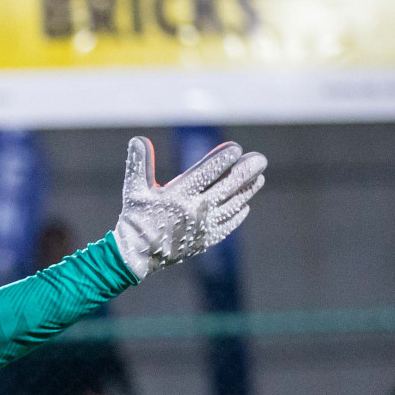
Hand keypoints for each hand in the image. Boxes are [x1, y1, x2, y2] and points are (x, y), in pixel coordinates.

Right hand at [113, 137, 265, 278]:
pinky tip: (244, 205)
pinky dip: (239, 213)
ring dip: (249, 189)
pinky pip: (229, 223)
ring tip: (259, 178)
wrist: (137, 255)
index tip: (235, 149)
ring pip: (235, 203)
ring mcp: (204, 225)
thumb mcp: (134, 190)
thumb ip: (139, 164)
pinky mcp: (207, 240)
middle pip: (231, 184)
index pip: (211, 169)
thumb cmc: (135, 219)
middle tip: (260, 159)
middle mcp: (196, 208)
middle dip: (249, 169)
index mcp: (179, 193)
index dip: (226, 157)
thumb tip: (139, 139)